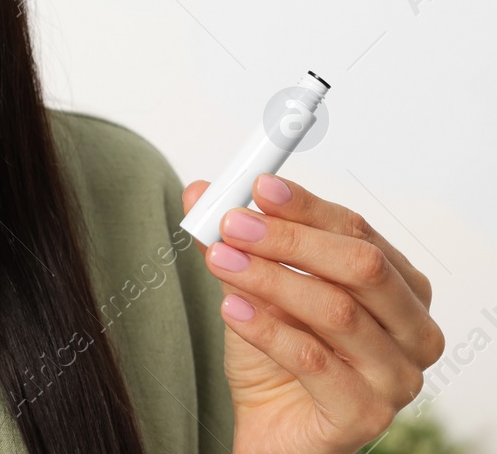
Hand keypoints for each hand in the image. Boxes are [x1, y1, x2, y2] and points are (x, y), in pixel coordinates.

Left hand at [181, 174, 444, 453]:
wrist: (274, 427)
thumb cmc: (279, 353)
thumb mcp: (254, 287)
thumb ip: (237, 241)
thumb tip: (201, 192)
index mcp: (401, 288)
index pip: (358, 232)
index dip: (307, 206)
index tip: (259, 186)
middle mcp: (413, 330)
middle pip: (361, 267)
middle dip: (290, 239)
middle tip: (232, 223)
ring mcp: (396, 376)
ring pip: (336, 311)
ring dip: (269, 279)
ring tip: (218, 260)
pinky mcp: (366, 414)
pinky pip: (314, 363)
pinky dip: (268, 331)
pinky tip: (231, 309)